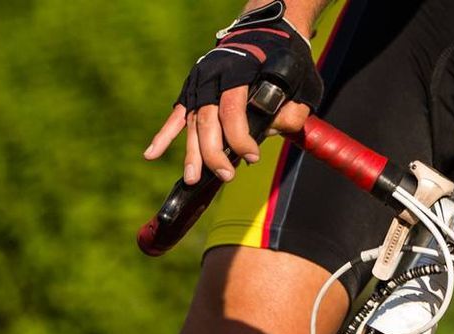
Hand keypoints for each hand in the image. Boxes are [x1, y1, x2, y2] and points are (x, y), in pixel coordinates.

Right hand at [145, 1, 324, 184]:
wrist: (264, 36)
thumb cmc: (286, 63)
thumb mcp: (302, 83)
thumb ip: (292, 112)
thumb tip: (269, 134)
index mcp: (238, 70)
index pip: (231, 109)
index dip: (239, 137)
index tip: (251, 157)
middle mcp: (212, 75)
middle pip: (207, 119)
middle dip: (214, 152)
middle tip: (226, 175)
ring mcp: (199, 83)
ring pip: (192, 122)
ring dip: (192, 152)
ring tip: (193, 178)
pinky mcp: (192, 91)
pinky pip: (177, 116)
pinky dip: (164, 135)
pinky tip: (151, 154)